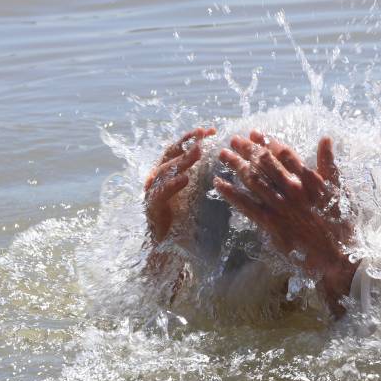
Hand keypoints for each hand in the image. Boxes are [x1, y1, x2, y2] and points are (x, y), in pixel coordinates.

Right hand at [144, 126, 215, 242]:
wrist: (171, 250)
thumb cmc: (188, 223)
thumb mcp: (200, 196)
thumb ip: (207, 180)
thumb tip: (228, 164)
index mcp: (169, 174)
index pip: (180, 150)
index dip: (193, 138)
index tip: (211, 130)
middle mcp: (158, 180)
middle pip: (171, 154)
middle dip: (188, 143)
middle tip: (203, 134)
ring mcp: (153, 192)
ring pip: (166, 170)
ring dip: (183, 160)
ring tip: (198, 151)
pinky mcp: (152, 208)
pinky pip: (161, 193)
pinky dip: (173, 184)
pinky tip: (185, 178)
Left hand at [213, 130, 357, 314]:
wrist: (336, 252)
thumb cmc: (339, 219)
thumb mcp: (338, 187)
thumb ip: (329, 162)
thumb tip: (325, 138)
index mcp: (308, 179)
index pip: (284, 153)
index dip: (268, 142)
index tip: (256, 133)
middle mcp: (292, 190)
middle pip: (264, 164)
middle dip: (247, 149)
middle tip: (234, 140)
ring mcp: (280, 206)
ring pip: (253, 180)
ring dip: (236, 165)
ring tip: (223, 155)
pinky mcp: (270, 223)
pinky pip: (246, 206)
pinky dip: (231, 193)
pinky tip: (219, 183)